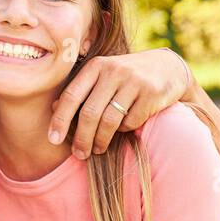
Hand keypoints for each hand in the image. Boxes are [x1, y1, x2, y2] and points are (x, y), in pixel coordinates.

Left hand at [49, 48, 193, 157]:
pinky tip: (123, 129)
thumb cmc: (124, 77)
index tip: (53, 140)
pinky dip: (124, 130)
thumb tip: (53, 108)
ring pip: (110, 121)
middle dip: (82, 138)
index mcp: (96, 66)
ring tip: (97, 149)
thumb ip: (80, 90)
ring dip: (101, 140)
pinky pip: (131, 122)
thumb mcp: (101, 77)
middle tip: (79, 154)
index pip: (71, 96)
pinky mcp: (151, 93)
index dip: (60, 120)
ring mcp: (134, 81)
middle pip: (90, 112)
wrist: (166, 68)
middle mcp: (114, 70)